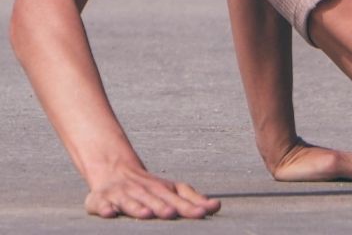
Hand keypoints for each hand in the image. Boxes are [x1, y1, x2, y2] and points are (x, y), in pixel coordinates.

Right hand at [85, 163, 220, 219]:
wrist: (113, 170)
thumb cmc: (148, 186)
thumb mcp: (171, 190)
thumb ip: (192, 200)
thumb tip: (217, 206)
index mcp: (162, 189)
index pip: (179, 198)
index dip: (190, 206)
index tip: (205, 212)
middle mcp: (144, 191)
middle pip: (156, 199)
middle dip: (164, 207)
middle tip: (173, 213)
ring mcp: (123, 195)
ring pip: (131, 202)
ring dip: (138, 208)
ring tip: (147, 214)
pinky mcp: (101, 200)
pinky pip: (102, 205)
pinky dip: (106, 209)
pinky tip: (110, 214)